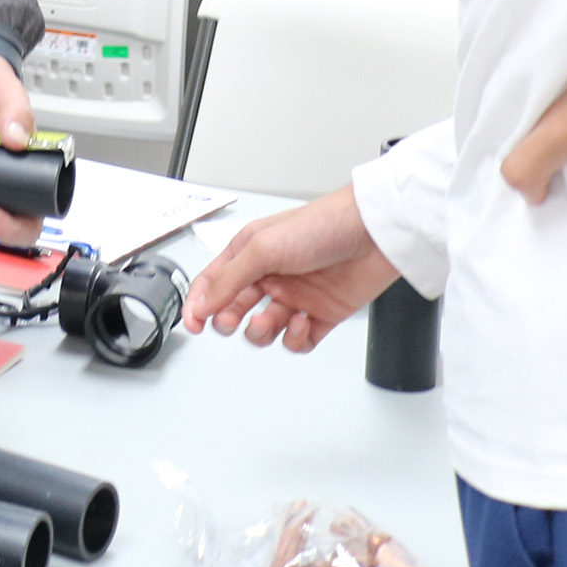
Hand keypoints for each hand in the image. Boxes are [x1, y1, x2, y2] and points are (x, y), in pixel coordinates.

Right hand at [183, 185, 402, 351]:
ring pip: (263, 330)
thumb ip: (228, 280)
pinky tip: (301, 321)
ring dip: (261, 331)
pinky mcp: (320, 315)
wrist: (373, 236)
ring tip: (269, 320)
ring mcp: (295, 297)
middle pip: (234, 310)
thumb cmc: (320, 226)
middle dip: (228, 320)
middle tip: (233, 321)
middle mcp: (270, 275)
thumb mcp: (262, 248)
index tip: (193, 324)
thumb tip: (202, 304)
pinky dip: (295, 338)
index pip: (213, 283)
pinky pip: (297, 341)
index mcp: (250, 253)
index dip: (199, 305)